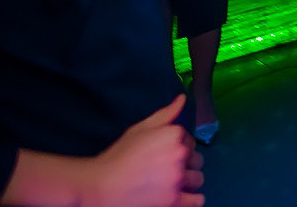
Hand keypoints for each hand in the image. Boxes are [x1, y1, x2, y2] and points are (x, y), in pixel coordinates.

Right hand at [82, 95, 203, 206]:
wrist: (99, 186)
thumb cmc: (117, 157)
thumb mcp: (140, 129)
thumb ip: (165, 115)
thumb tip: (182, 99)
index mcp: (174, 135)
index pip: (191, 141)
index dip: (178, 148)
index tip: (162, 155)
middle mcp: (180, 155)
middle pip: (197, 160)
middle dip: (185, 165)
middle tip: (164, 171)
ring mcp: (178, 179)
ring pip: (198, 179)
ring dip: (187, 183)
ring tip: (169, 185)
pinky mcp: (173, 201)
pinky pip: (197, 201)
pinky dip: (190, 200)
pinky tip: (178, 198)